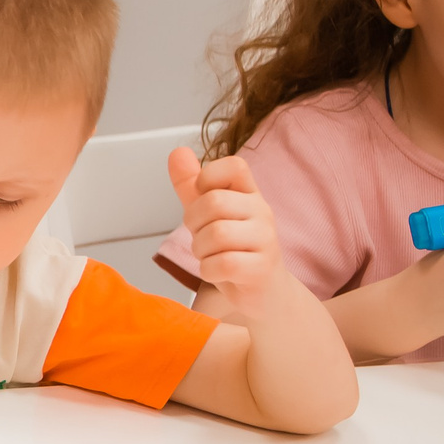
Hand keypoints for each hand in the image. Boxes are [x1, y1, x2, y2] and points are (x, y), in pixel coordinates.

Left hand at [168, 149, 288, 311]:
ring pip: (216, 234)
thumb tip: (177, 152)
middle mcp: (262, 211)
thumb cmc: (233, 248)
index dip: (208, 178)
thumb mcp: (208, 213)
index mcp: (249, 193)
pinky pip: (222, 263)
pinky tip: (218, 272)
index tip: (204, 198)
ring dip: (201, 250)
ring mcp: (266, 239)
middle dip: (194, 223)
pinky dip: (209, 271)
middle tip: (203, 237)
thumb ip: (191, 184)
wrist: (263, 290)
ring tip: (211, 255)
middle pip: (213, 202)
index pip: (234, 165)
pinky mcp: (262, 268)